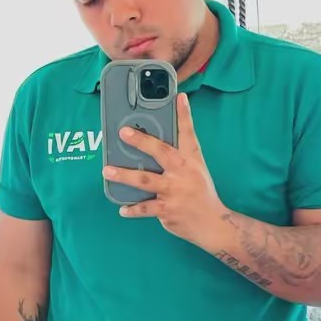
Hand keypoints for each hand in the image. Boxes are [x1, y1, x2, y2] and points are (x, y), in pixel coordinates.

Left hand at [102, 93, 225, 246]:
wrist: (213, 223)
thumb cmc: (201, 193)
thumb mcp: (196, 170)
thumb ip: (178, 157)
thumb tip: (153, 146)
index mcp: (191, 160)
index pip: (189, 134)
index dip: (185, 114)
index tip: (180, 97)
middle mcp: (183, 173)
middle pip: (161, 152)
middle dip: (141, 141)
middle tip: (123, 132)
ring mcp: (174, 191)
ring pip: (145, 180)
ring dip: (124, 176)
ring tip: (107, 171)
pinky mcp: (167, 210)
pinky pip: (144, 209)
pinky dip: (132, 209)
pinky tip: (122, 209)